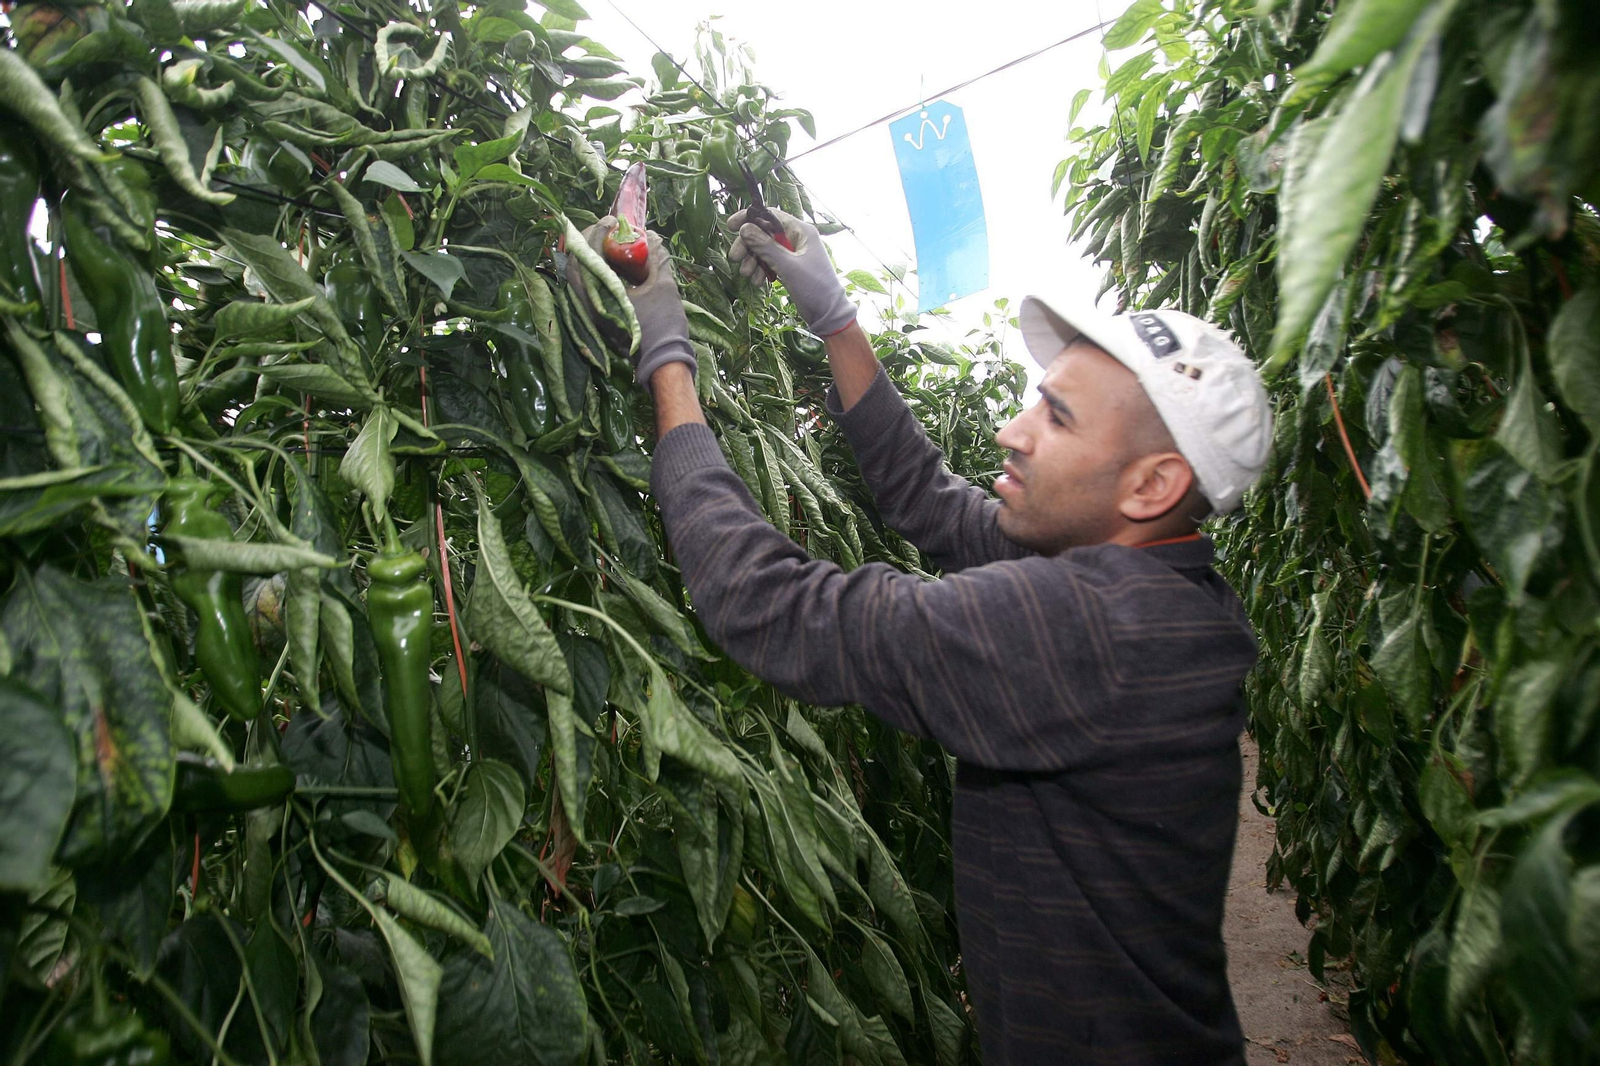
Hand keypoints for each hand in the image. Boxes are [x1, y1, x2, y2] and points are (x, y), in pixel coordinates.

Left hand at [567, 215, 695, 386]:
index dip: (599, 230)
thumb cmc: (663, 323)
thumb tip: (651, 237)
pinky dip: (594, 270)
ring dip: (591, 254)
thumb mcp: (664, 285)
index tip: (614, 222)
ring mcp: (589, 310)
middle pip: (577, 260)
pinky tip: (611, 264)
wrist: (662, 361)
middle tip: (609, 229)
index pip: (588, 251)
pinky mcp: (594, 316)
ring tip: (609, 243)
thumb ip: (656, 257)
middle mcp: (588, 302)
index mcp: (601, 292)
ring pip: (578, 273)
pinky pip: (586, 286)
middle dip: (591, 238)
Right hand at [728, 207, 855, 335]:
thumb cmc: (814, 288)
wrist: (828, 315)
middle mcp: (796, 238)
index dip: (749, 218)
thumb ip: (766, 246)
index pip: (770, 215)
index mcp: (801, 231)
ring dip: (753, 260)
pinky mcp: (788, 267)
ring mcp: (792, 253)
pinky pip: (769, 263)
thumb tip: (744, 228)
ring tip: (747, 274)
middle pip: (764, 233)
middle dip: (748, 245)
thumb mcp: (788, 266)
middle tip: (735, 258)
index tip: (731, 226)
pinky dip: (761, 270)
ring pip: (764, 249)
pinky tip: (758, 282)